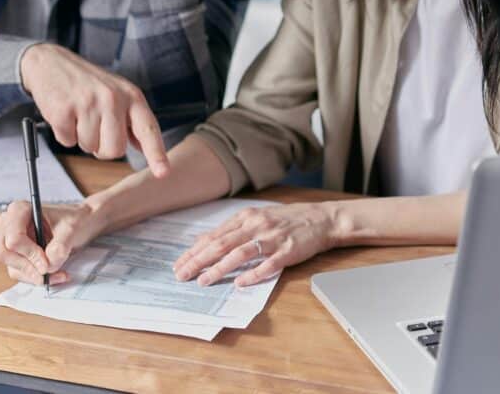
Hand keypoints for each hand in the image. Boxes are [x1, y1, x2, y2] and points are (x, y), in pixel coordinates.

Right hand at [0, 200, 102, 284]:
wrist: (81, 224)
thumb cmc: (75, 219)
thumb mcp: (71, 229)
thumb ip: (60, 246)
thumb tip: (48, 264)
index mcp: (20, 210)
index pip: (13, 238)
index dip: (30, 254)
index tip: (47, 263)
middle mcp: (9, 224)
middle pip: (3, 254)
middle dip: (28, 266)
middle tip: (48, 271)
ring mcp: (10, 241)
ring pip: (12, 266)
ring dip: (35, 275)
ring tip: (58, 273)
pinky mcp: (16, 255)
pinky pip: (19, 273)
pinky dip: (36, 277)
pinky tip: (54, 274)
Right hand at [20, 43, 169, 177]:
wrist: (51, 62)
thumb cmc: (88, 82)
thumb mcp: (118, 93)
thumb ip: (131, 120)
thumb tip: (144, 148)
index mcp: (131, 96)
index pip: (148, 129)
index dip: (156, 153)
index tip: (163, 173)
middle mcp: (113, 98)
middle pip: (114, 150)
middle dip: (102, 148)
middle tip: (95, 127)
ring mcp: (88, 103)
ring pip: (89, 148)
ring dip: (82, 138)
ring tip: (79, 115)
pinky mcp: (64, 109)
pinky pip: (67, 142)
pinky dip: (64, 134)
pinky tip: (65, 114)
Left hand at [173, 202, 337, 287]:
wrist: (321, 218)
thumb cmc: (286, 220)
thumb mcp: (256, 217)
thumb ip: (232, 229)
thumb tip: (204, 241)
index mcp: (246, 217)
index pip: (214, 236)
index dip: (194, 251)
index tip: (179, 264)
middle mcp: (256, 225)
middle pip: (221, 244)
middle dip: (198, 261)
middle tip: (182, 275)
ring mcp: (272, 238)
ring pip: (240, 254)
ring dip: (219, 268)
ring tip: (204, 281)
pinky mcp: (287, 251)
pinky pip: (268, 264)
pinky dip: (253, 274)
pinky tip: (240, 283)